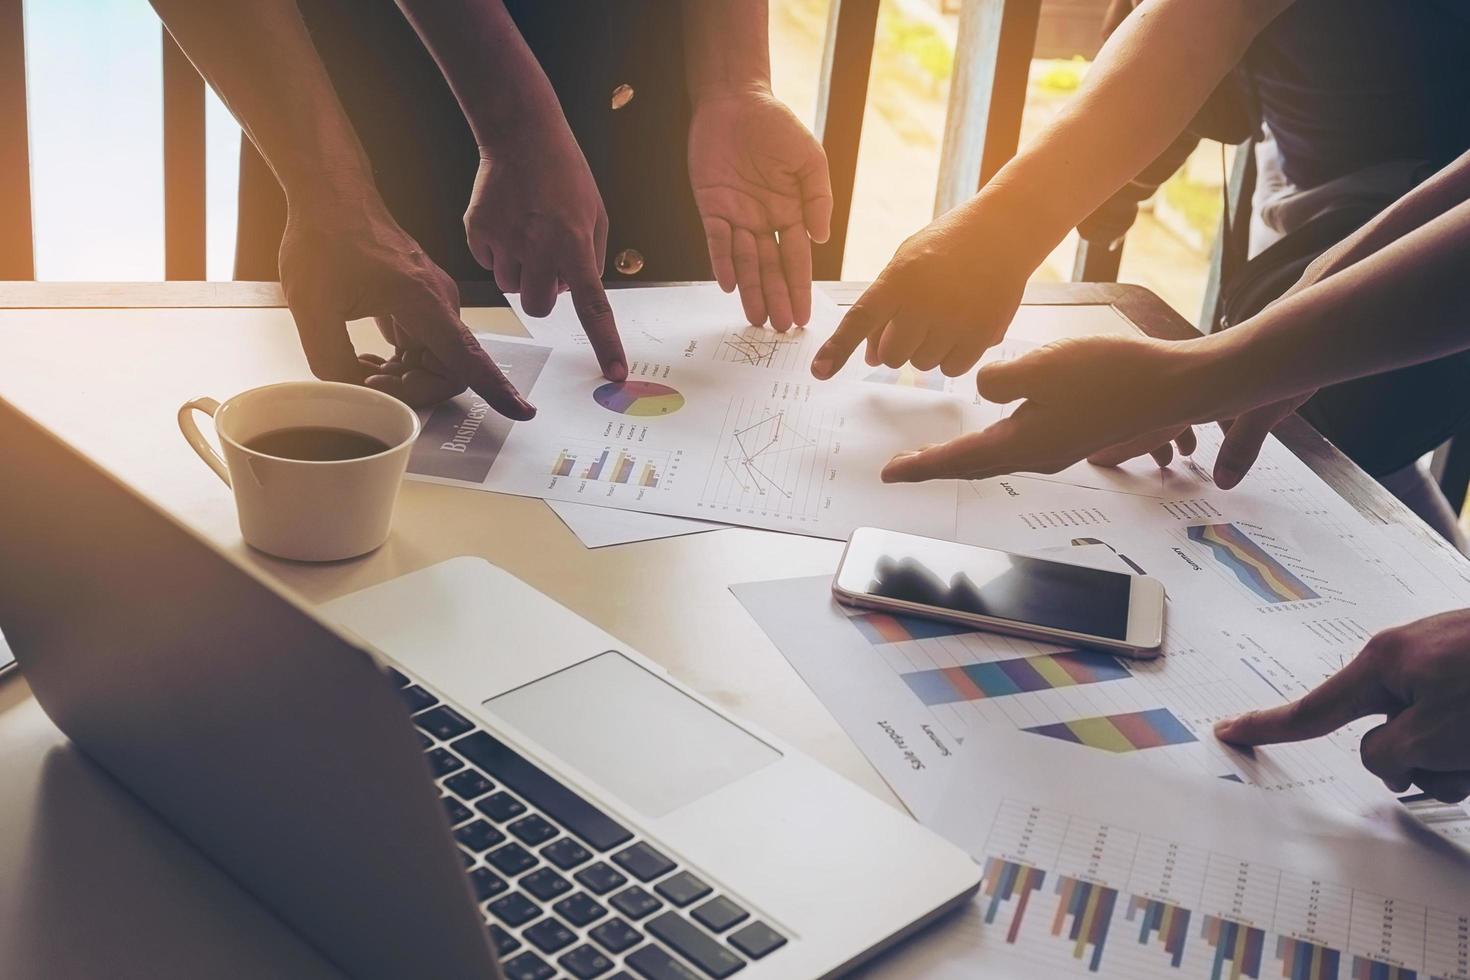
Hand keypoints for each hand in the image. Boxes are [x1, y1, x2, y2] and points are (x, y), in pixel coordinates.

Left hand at [279, 192, 534, 417]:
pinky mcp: (420, 301)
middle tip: (368, 386)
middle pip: (451, 370)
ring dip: (404, 378)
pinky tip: (367, 359)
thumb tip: (350, 393)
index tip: (522, 413)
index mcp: (423, 301)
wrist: (331, 195)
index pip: (468, 358)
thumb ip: (331, 360)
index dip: (496, 390)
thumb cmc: (326, 237)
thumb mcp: (312, 307)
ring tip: (359, 371)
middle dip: (414, 391)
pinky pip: (424, 346)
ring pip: (436, 361)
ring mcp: (432, 301)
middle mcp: (439, 302)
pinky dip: (400, 363)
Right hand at [466, 121, 625, 379]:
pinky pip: (488, 262)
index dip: (605, 343)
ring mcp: (504, 239)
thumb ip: (592, 259)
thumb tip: (575, 292)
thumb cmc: (565, 174)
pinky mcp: (477, 230)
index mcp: (574, 244)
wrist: (520, 133)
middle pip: (539, 306)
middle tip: (546, 264)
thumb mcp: (596, 214)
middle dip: (543, 294)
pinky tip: (507, 220)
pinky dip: (497, 250)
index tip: (614, 373)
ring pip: (510, 286)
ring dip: (521, 270)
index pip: (594, 307)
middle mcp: (538, 246)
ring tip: (527, 231)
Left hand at [688, 90, 832, 330]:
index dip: (799, 287)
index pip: (797, 259)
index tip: (803, 316)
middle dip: (776, 298)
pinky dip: (722, 262)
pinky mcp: (711, 207)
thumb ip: (819, 199)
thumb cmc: (776, 125)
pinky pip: (716, 241)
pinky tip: (730, 285)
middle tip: (779, 328)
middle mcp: (763, 221)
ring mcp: (736, 216)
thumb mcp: (810, 159)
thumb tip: (821, 238)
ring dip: (750, 291)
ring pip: (744, 262)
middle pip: (770, 268)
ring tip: (757, 318)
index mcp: (791, 212)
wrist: (735, 100)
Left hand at [810, 191, 1032, 379]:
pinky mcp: (982, 336)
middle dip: (896, 345)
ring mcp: (954, 321)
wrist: (1003, 232)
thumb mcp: (906, 263)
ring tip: (943, 316)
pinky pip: (952, 369)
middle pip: (891, 355)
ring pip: (921, 365)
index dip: (838, 349)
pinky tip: (960, 327)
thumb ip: (883, 308)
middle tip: (915, 321)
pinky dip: (951, 356)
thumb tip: (870, 358)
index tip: (820, 371)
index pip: (860, 319)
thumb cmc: (947, 245)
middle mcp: (924, 303)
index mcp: (898, 279)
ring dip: (926, 349)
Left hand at [880, 334, 1209, 482]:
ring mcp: (1057, 449)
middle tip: (901, 470)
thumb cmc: (1111, 375)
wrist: (1171, 386)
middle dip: (935, 467)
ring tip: (936, 455)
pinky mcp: (1074, 436)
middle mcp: (1036, 456)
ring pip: (995, 458)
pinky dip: (991, 444)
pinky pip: (1018, 446)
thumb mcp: (1043, 367)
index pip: (957, 459)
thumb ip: (1000, 379)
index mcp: (1022, 445)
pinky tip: (992, 431)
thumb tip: (982, 387)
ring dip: (962, 458)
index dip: (921, 466)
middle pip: (972, 466)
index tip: (889, 474)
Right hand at [1216, 610, 1469, 802]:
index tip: (1231, 730)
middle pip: (1385, 737)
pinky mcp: (1468, 670)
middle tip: (1459, 761)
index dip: (1267, 726)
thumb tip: (1388, 763)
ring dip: (1457, 759)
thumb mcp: (1437, 736)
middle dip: (1422, 763)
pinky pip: (1457, 724)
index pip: (1312, 710)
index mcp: (1383, 664)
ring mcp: (1441, 662)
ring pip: (1428, 737)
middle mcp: (1406, 658)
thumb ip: (1390, 755)